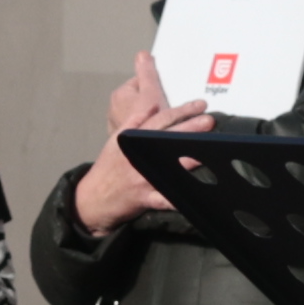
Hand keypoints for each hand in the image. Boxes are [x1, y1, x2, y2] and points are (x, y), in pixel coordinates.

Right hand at [72, 70, 208, 233]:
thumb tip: (153, 105)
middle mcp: (139, 156)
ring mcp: (142, 178)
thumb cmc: (108, 169)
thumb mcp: (116, 141)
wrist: (92, 199)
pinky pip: (163, 199)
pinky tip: (193, 195)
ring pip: (169, 167)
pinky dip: (176, 199)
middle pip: (168, 139)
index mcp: (132, 140)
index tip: (200, 105)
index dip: (181, 111)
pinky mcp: (144, 199)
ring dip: (190, 159)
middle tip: (210, 121)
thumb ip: (134, 121)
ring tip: (211, 150)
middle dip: (191, 129)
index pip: (159, 121)